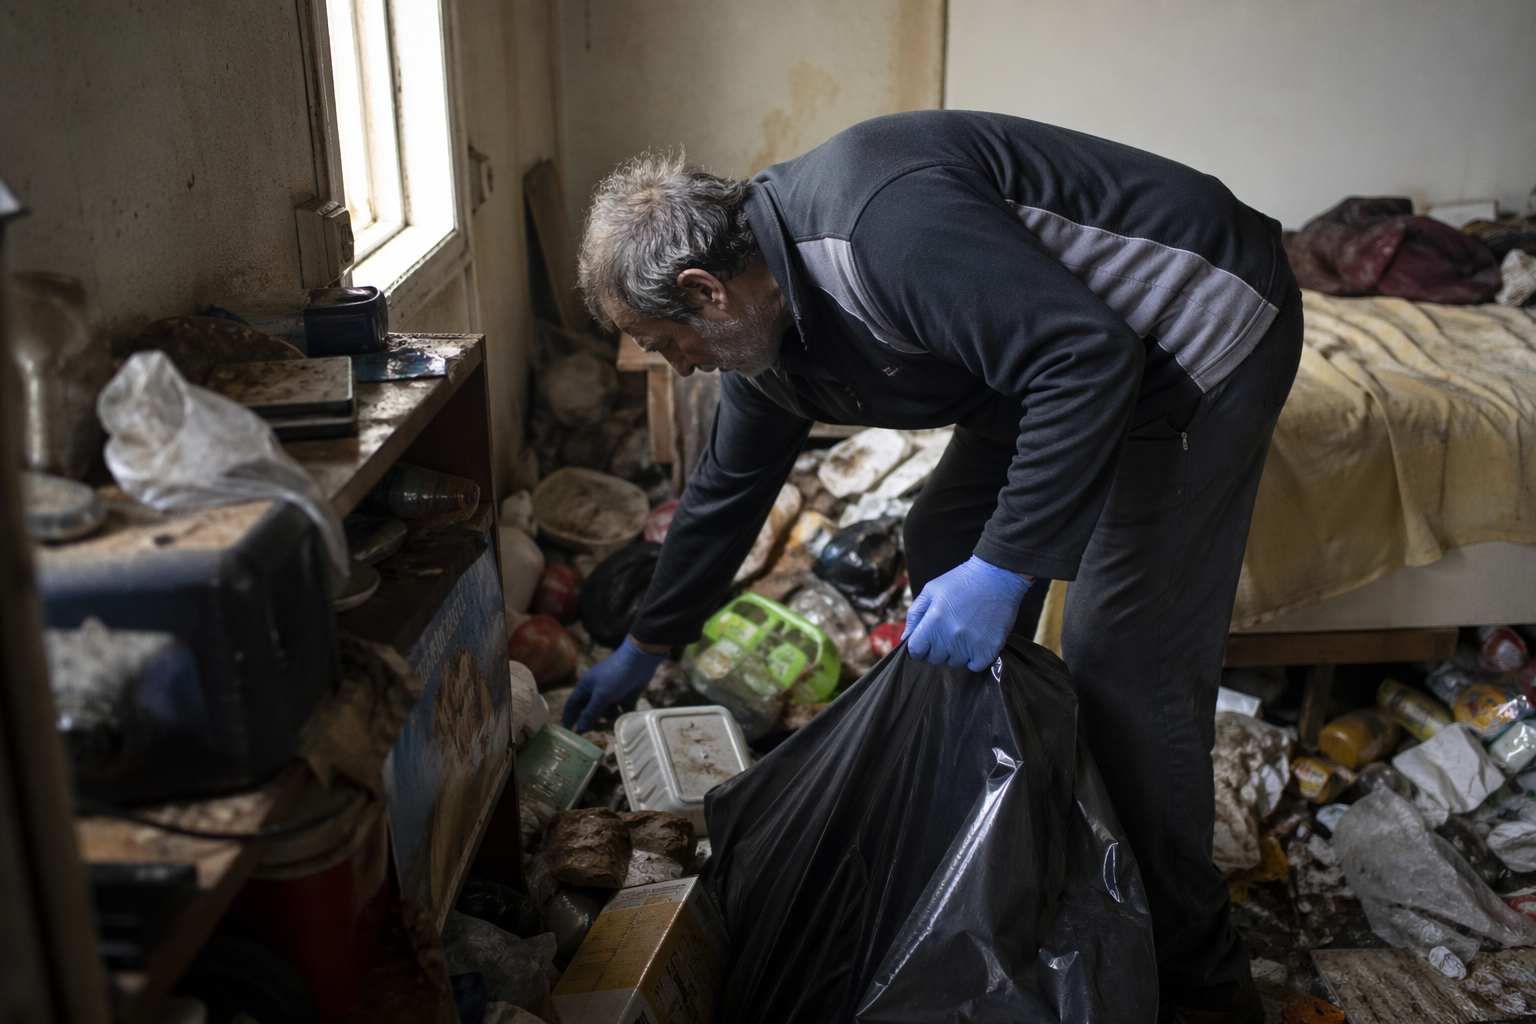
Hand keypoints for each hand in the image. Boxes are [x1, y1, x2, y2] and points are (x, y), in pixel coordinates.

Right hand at [563, 637, 666, 732]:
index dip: (569, 717)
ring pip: (608, 712)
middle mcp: (598, 690)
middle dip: (593, 721)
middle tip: (596, 732)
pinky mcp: (626, 696)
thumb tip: (579, 729)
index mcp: (586, 687)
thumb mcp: (601, 695)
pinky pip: (623, 710)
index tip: (569, 732)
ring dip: (611, 718)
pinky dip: (624, 715)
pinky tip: (628, 719)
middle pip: (591, 710)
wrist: (640, 660)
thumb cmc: (615, 675)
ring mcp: (613, 693)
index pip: (573, 704)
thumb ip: (591, 713)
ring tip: (616, 719)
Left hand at [903, 555, 1032, 670]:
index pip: (916, 652)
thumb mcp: (931, 590)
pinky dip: (975, 658)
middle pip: (935, 659)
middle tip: (949, 631)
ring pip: (955, 662)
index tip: (926, 640)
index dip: (919, 647)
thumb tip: (905, 638)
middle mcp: (950, 637)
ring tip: (965, 632)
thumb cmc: (961, 581)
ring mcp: (970, 644)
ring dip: (957, 652)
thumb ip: (914, 615)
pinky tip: (976, 641)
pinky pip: (975, 666)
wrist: (997, 576)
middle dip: (938, 648)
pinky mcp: (989, 648)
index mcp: (932, 623)